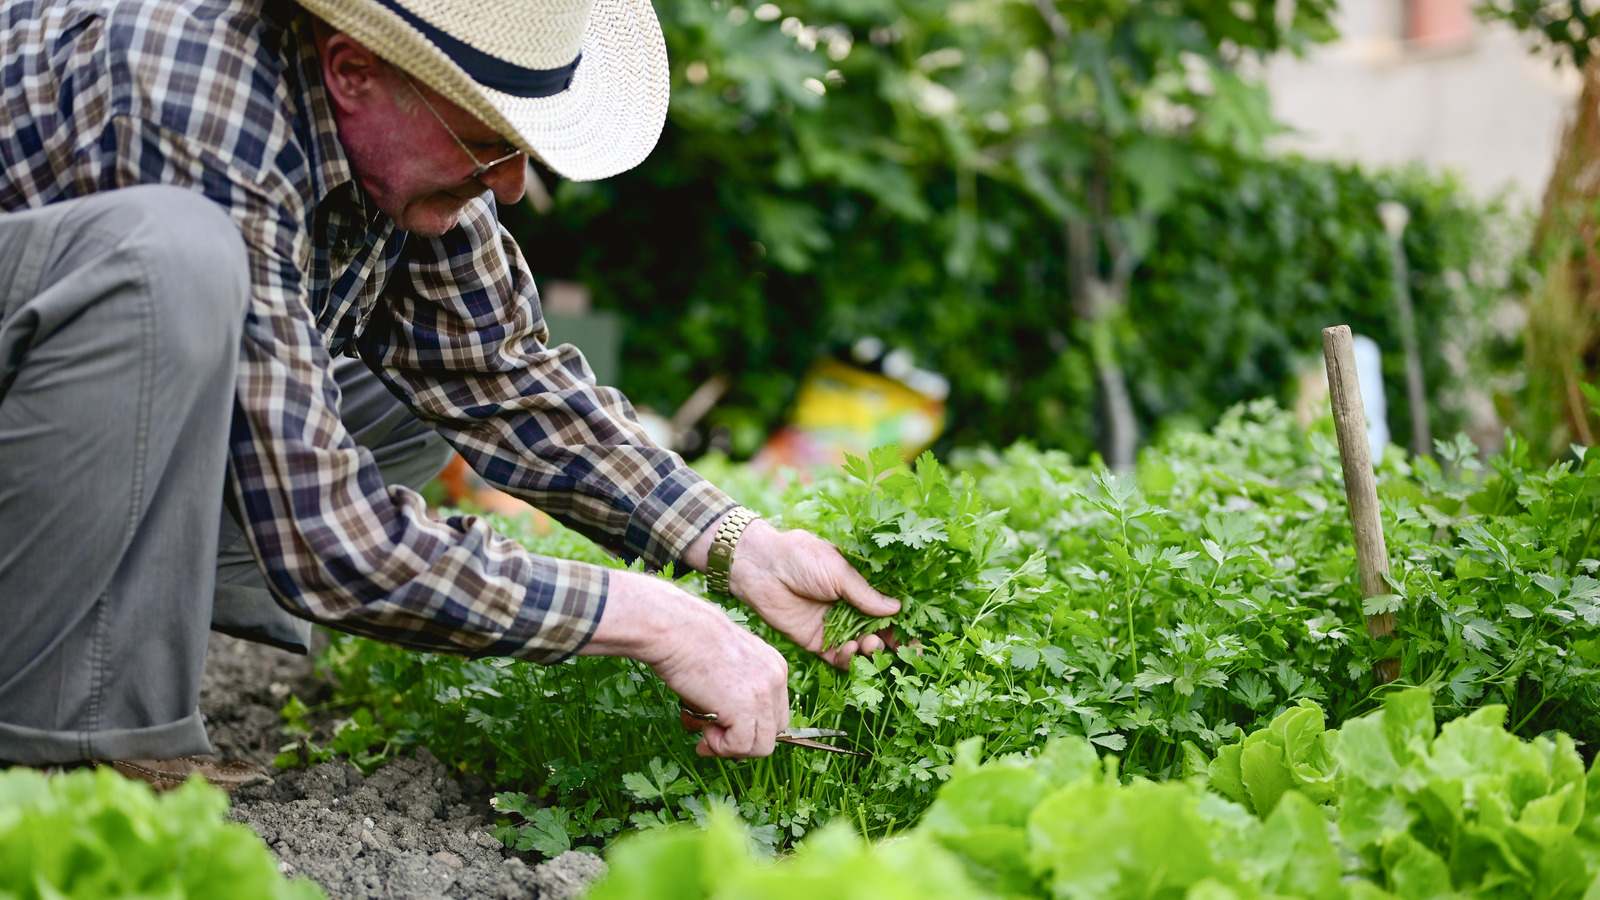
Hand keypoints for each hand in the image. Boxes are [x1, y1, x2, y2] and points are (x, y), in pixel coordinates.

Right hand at [577, 570, 788, 757]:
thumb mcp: (720, 668)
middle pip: (773, 731)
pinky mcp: (744, 707)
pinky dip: (721, 748)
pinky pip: (742, 746)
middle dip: (743, 740)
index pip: (775, 713)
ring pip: (762, 746)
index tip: (720, 727)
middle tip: (710, 734)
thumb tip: (712, 733)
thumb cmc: (687, 642)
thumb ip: (727, 697)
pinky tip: (703, 734)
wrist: (673, 628)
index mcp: (773, 665)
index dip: (749, 726)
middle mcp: (775, 678)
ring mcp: (762, 693)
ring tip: (705, 734)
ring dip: (731, 748)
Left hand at [724, 520, 901, 668]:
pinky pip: (837, 658)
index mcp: (859, 587)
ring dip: (871, 651)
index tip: (918, 637)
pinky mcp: (816, 642)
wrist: (762, 566)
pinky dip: (848, 659)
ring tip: (870, 645)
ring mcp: (834, 627)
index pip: (888, 609)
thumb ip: (865, 594)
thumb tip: (897, 609)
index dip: (903, 623)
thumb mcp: (839, 570)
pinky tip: (850, 651)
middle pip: (879, 633)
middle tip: (905, 652)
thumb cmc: (802, 557)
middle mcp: (850, 609)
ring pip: (861, 648)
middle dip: (893, 644)